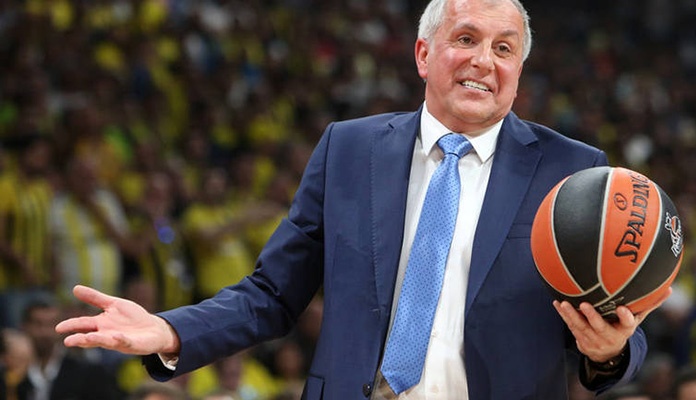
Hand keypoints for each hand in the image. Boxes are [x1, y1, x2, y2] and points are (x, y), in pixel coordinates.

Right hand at [55, 285, 180, 355]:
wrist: (154, 328)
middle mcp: (106, 334)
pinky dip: (120, 339)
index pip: (83, 324)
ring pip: (105, 341)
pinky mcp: (132, 344)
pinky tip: (117, 336)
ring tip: (87, 338)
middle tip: (68, 341)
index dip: (72, 325)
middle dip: (80, 339)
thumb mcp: (113, 304)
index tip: (59, 328)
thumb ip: (95, 298)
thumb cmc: (132, 317)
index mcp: (101, 324)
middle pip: (90, 336)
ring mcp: (118, 340)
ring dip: (96, 340)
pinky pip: (125, 342)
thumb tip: (74, 288)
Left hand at [553, 287, 671, 362]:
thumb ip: (647, 305)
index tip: (622, 309)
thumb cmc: (621, 328)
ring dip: (571, 316)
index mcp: (624, 330)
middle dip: (592, 317)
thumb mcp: (636, 320)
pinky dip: (563, 315)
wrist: (607, 353)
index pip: (627, 324)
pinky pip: (571, 326)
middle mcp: (609, 336)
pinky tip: (557, 303)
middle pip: (600, 327)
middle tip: (584, 305)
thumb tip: (668, 289)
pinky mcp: (581, 338)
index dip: (625, 317)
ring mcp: (593, 339)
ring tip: (564, 304)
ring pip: (581, 327)